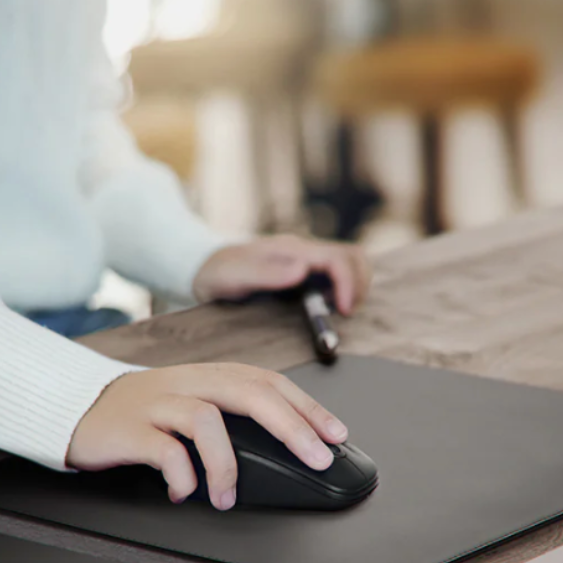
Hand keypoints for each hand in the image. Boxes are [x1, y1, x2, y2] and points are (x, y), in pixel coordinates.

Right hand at [66, 363, 348, 509]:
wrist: (76, 411)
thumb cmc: (142, 414)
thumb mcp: (189, 404)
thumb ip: (230, 416)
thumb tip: (286, 446)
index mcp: (207, 376)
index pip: (267, 382)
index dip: (305, 406)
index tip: (335, 433)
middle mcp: (186, 383)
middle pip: (249, 392)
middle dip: (291, 426)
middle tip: (316, 458)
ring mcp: (156, 403)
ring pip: (206, 419)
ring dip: (226, 465)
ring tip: (228, 496)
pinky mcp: (128, 428)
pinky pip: (164, 449)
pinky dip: (182, 475)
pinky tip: (184, 492)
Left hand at [193, 234, 371, 315]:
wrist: (203, 267)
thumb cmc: (218, 274)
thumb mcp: (236, 276)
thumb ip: (268, 275)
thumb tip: (303, 271)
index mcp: (293, 250)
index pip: (338, 259)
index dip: (349, 284)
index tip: (345, 311)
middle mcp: (304, 251)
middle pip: (353, 257)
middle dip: (360, 284)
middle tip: (346, 313)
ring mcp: (306, 259)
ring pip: (349, 263)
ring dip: (355, 286)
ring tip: (341, 312)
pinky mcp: (304, 270)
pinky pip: (337, 274)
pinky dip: (344, 289)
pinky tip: (329, 308)